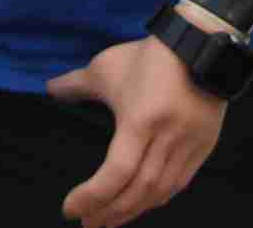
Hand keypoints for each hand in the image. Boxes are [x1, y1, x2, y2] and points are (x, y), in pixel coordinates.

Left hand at [45, 35, 224, 227]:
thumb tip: (49, 89)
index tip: (69, 209)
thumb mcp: (107, 66)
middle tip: (88, 225)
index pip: (116, 173)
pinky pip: (179, 183)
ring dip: (132, 211)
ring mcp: (188, 145)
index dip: (91, 197)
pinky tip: (141, 203)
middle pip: (138, 190)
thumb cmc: (150, 56)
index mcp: (140, 120)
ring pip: (160, 192)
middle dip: (109, 212)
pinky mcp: (203, 146)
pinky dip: (157, 198)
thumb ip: (75, 84)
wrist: (200, 43)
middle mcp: (166, 138)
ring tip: (110, 220)